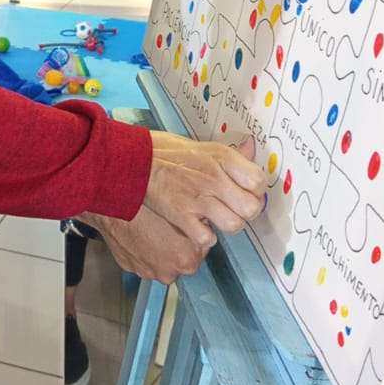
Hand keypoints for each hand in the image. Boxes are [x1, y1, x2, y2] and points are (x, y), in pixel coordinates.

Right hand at [84, 136, 265, 284]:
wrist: (126, 164)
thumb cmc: (158, 152)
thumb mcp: (198, 146)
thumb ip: (227, 155)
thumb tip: (251, 150)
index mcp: (220, 158)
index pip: (258, 182)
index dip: (250, 191)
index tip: (241, 193)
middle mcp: (215, 178)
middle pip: (251, 208)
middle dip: (240, 211)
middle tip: (224, 208)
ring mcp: (200, 200)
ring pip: (232, 226)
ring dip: (221, 226)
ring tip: (205, 218)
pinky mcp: (183, 220)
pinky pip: (206, 238)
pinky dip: (199, 237)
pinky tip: (187, 227)